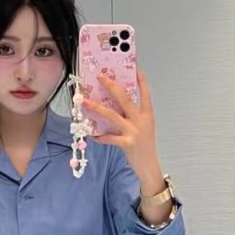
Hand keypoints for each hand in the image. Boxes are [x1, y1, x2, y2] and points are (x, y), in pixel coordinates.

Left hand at [81, 68, 161, 186]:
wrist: (149, 166)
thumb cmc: (144, 145)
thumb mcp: (143, 126)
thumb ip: (132, 115)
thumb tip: (114, 103)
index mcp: (147, 114)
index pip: (145, 93)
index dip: (140, 80)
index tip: (135, 67)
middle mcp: (141, 120)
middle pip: (125, 99)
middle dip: (111, 86)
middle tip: (100, 76)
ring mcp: (134, 131)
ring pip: (113, 115)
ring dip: (97, 107)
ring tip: (85, 101)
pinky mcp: (127, 143)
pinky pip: (109, 138)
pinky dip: (100, 136)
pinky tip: (92, 135)